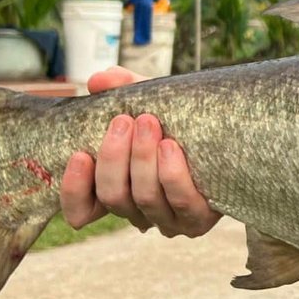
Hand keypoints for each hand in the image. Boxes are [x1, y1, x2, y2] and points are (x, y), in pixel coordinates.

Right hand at [59, 66, 219, 237]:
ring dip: (143, 159)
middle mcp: (137, 211)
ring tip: (148, 123)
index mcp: (117, 189)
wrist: (226, 129)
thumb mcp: (148, 101)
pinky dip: (172, 174)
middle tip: (122, 121)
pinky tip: (170, 148)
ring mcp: (167, 219)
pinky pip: (181, 203)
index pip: (80, 212)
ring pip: (144, 198)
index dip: (73, 190)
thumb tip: (99, 80)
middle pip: (113, 197)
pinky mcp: (197, 219)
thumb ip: (122, 89)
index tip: (79, 155)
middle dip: (114, 158)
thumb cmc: (178, 120)